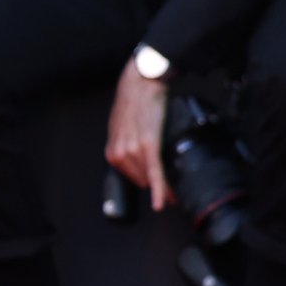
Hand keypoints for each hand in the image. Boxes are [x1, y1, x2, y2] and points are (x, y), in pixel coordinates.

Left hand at [106, 62, 169, 210]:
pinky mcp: (148, 146)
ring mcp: (133, 150)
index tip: (155, 194)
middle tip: (169, 189)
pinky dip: (161, 189)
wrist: (141, 84)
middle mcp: (119, 152)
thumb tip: (139, 158)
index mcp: (113, 150)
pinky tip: (164, 202)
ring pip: (149, 179)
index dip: (144, 185)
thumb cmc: (135, 103)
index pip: (129, 177)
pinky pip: (155, 173)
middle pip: (140, 181)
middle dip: (154, 185)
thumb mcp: (124, 129)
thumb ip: (128, 146)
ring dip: (162, 187)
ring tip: (173, 192)